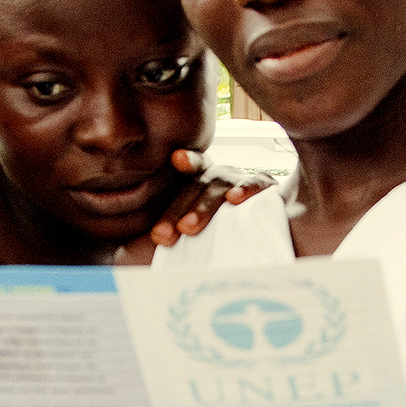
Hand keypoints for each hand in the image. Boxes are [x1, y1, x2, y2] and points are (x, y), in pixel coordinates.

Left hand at [149, 149, 275, 245]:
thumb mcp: (185, 229)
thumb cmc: (210, 234)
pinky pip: (257, 184)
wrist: (258, 240)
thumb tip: (138, 247)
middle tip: (163, 235)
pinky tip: (233, 199)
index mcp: (197, 178)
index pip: (190, 165)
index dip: (187, 160)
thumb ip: (164, 233)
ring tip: (188, 228)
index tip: (177, 159)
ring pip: (220, 186)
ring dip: (203, 206)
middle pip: (197, 185)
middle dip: (177, 210)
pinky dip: (245, 189)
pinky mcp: (267, 189)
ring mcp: (240, 180)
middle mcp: (218, 175)